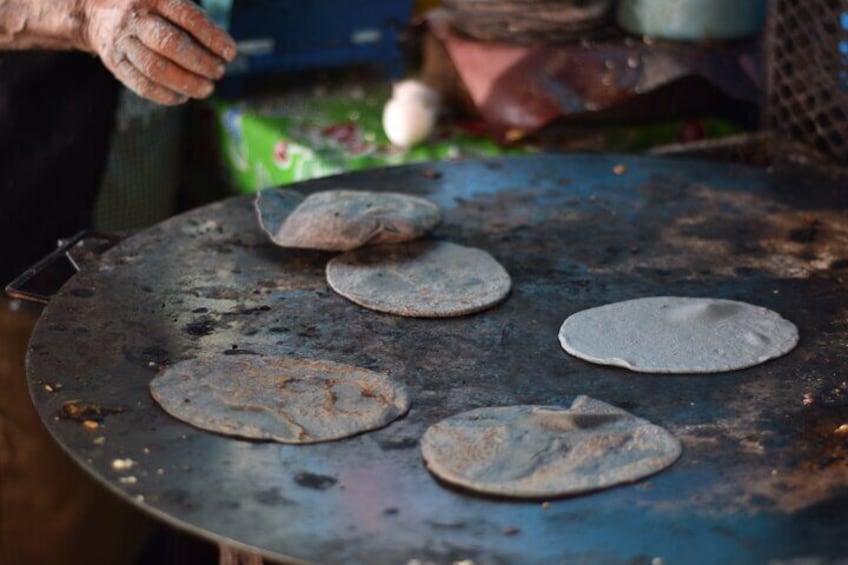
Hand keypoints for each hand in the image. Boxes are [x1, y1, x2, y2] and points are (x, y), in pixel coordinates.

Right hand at [80, 0, 236, 104]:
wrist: (99, 12)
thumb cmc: (152, 9)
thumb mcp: (169, 1)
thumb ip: (196, 21)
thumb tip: (225, 52)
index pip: (187, 16)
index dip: (211, 36)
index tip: (230, 53)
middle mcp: (135, 17)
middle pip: (169, 43)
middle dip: (199, 62)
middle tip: (219, 72)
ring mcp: (123, 41)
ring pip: (155, 68)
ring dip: (186, 83)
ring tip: (207, 88)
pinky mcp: (115, 63)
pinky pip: (141, 85)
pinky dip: (166, 95)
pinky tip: (183, 97)